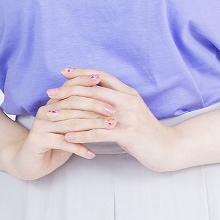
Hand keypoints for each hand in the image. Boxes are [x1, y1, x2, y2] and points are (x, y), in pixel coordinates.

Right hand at [7, 73, 111, 179]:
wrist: (28, 162)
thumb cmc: (54, 142)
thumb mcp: (68, 125)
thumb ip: (80, 113)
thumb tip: (105, 101)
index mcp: (53, 103)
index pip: (71, 87)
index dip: (86, 83)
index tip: (104, 82)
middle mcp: (46, 110)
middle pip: (73, 103)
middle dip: (95, 105)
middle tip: (113, 110)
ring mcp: (41, 125)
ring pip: (70, 122)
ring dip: (92, 126)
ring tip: (108, 128)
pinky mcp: (38, 140)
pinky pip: (63, 143)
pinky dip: (79, 148)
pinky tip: (92, 153)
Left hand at [46, 68, 175, 172]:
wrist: (169, 148)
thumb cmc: (147, 131)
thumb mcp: (132, 110)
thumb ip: (117, 100)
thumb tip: (96, 94)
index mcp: (128, 92)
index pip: (101, 75)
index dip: (81, 72)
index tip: (63, 72)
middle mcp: (127, 100)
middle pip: (93, 89)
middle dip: (68, 90)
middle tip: (50, 93)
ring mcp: (128, 116)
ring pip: (92, 111)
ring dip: (69, 113)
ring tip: (52, 115)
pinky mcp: (128, 133)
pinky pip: (98, 132)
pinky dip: (80, 134)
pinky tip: (67, 138)